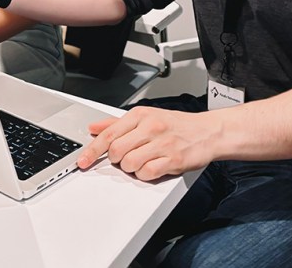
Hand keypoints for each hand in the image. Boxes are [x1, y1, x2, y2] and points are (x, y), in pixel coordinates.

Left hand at [76, 106, 219, 180]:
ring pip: (130, 164)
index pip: (108, 135)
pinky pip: (147, 173)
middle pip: (116, 152)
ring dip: (132, 168)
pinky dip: (146, 175)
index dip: (92, 151)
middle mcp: (150, 128)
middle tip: (129, 156)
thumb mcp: (146, 117)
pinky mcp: (173, 160)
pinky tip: (153, 167)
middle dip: (118, 160)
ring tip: (144, 161)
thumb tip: (94, 127)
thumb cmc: (176, 125)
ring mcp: (162, 144)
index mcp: (140, 116)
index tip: (83, 161)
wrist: (208, 132)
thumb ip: (117, 124)